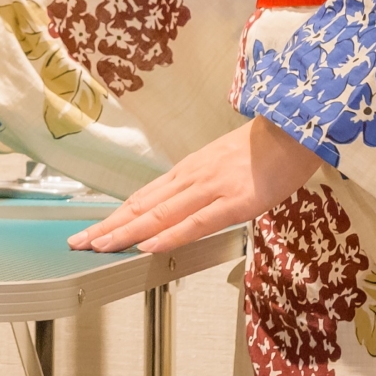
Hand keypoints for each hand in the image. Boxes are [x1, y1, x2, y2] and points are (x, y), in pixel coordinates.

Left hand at [68, 118, 324, 254]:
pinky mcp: (236, 200)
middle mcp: (192, 177)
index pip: (143, 198)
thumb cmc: (266, 150)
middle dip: (108, 226)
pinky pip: (197, 221)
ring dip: (127, 232)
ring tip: (100, 246)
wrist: (297, 129)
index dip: (115, 216)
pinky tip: (149, 245)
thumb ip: (202, 187)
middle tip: (78, 242)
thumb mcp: (225, 166)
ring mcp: (212, 188)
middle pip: (142, 206)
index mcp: (190, 170)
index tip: (93, 231)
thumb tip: (183, 209)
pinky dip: (170, 234)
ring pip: (160, 213)